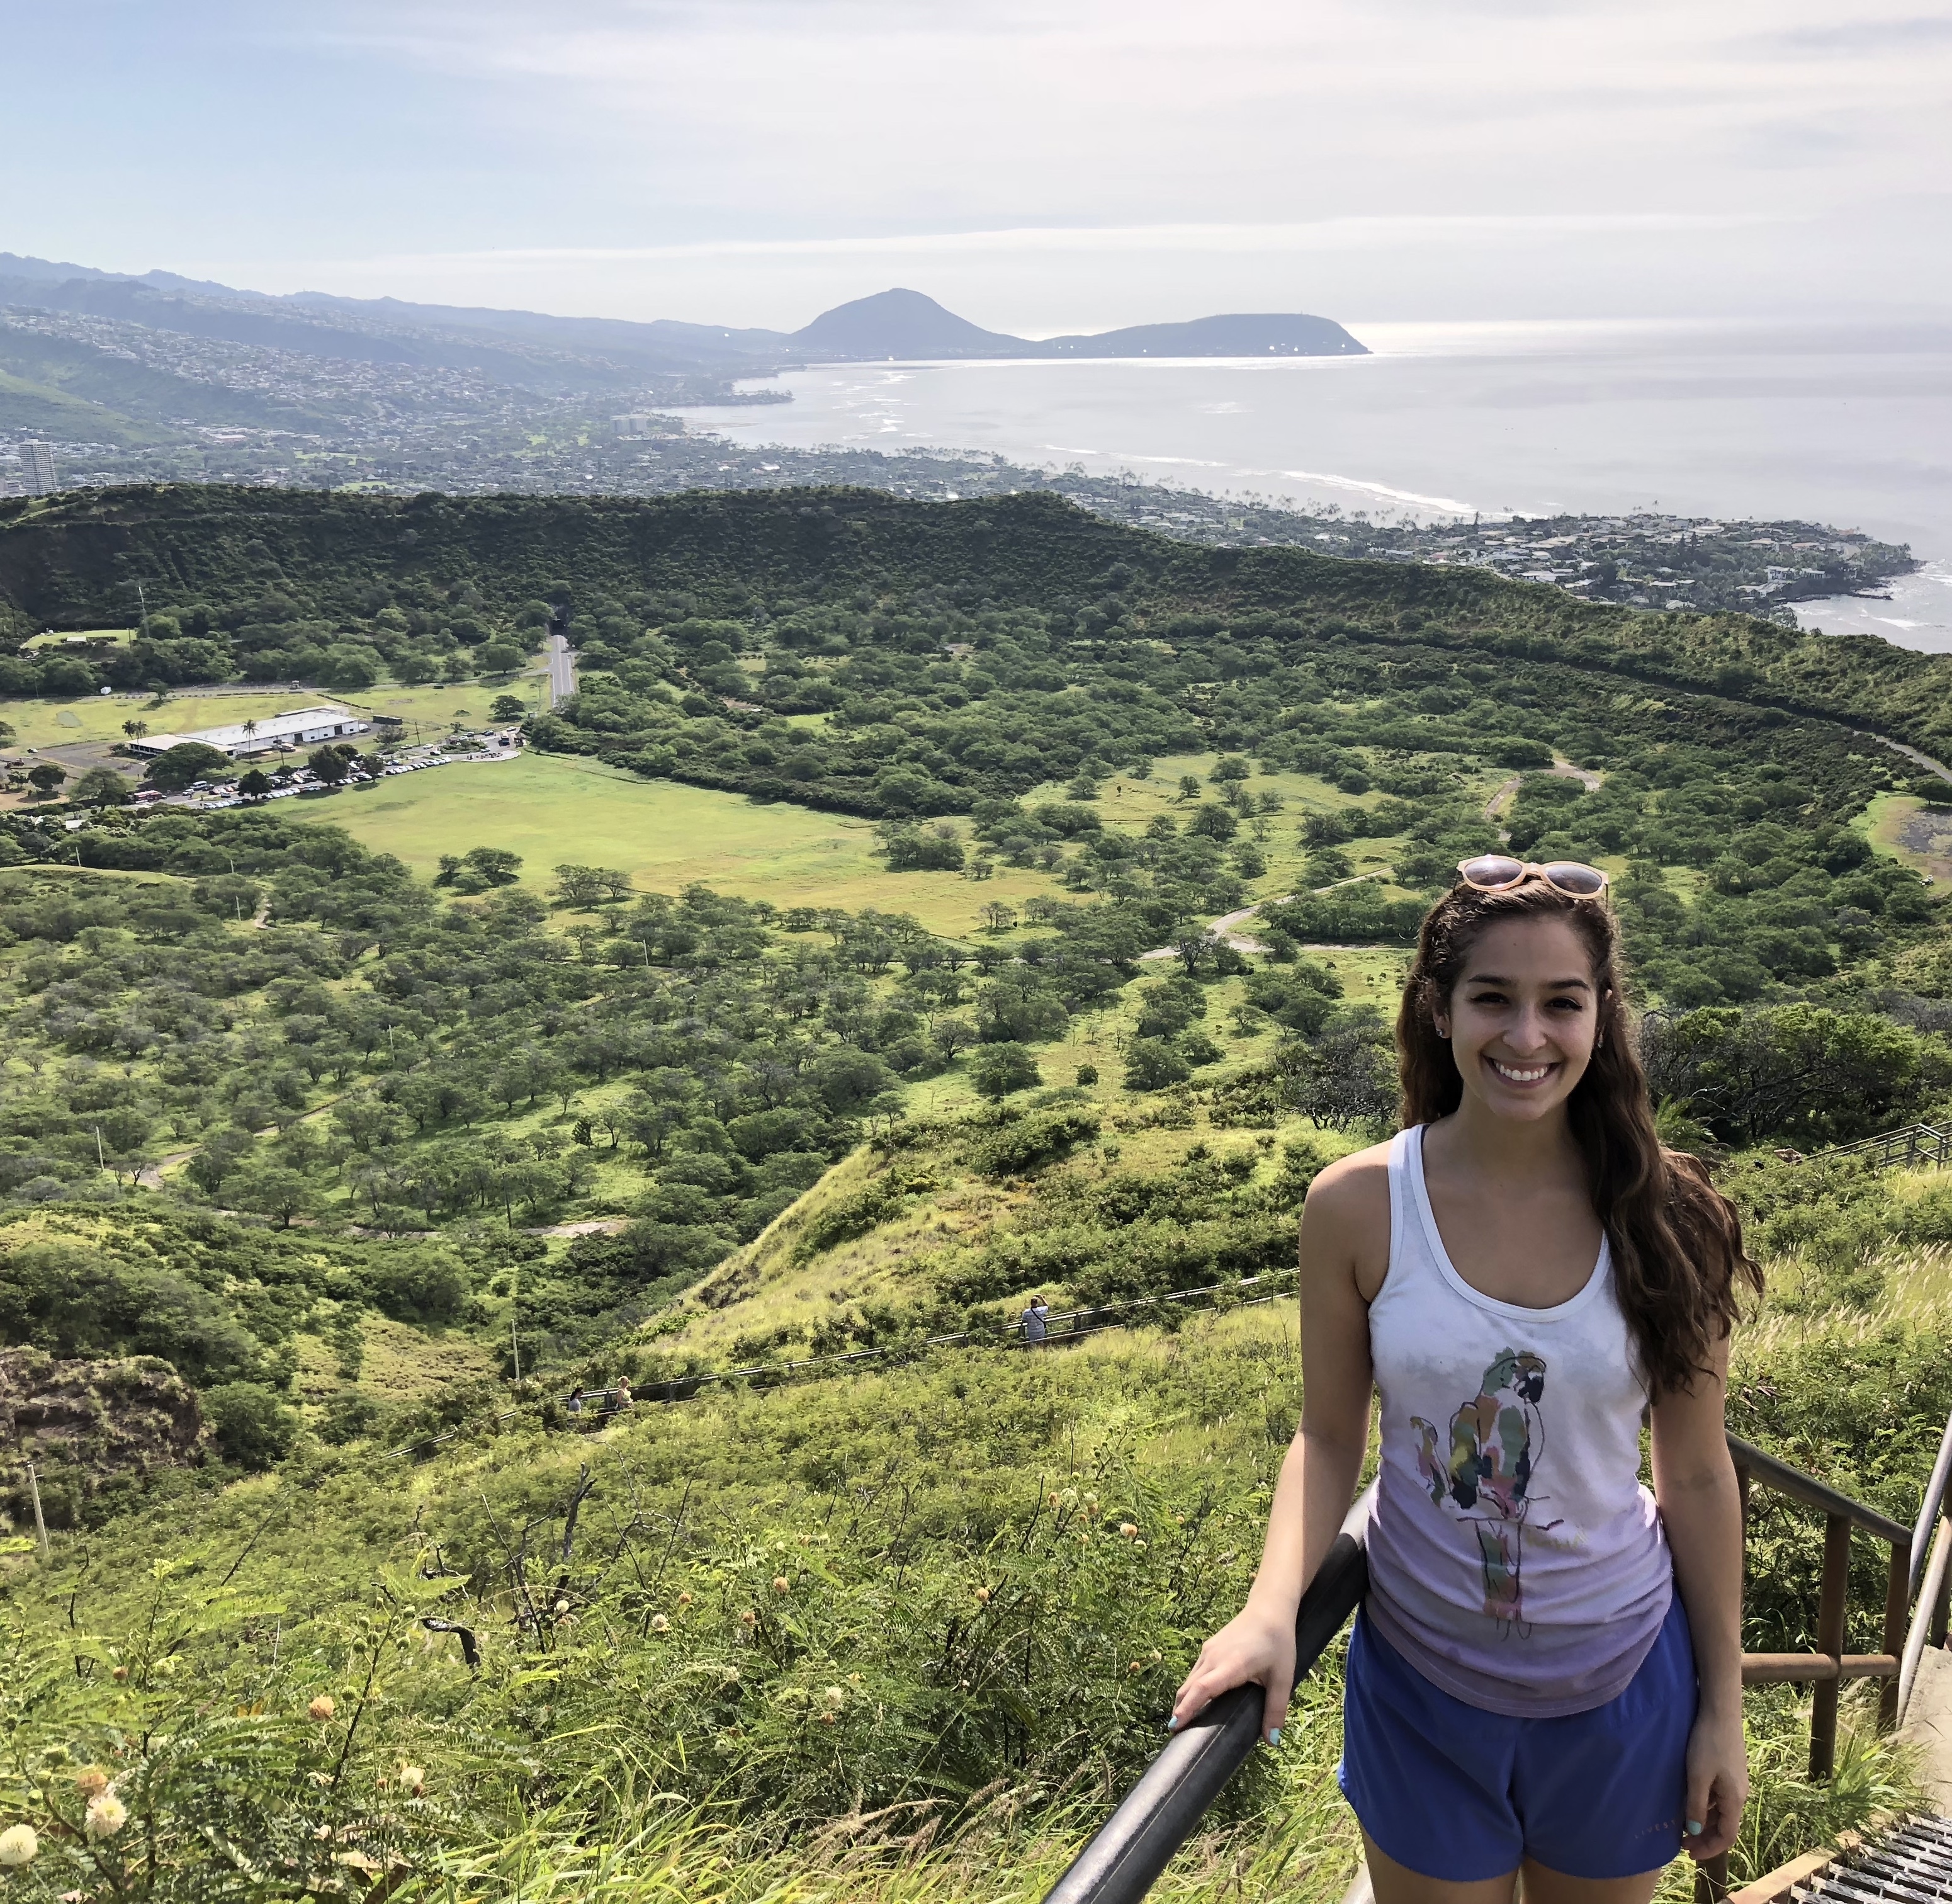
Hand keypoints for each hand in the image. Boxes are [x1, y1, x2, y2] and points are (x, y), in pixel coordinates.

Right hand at [1169, 1603, 1296, 1743]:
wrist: (1269, 1608)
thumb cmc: (1278, 1642)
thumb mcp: (1282, 1678)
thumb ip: (1276, 1709)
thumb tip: (1272, 1741)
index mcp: (1231, 1665)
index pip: (1203, 1689)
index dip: (1188, 1708)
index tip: (1175, 1725)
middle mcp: (1214, 1657)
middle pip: (1189, 1686)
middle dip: (1180, 1709)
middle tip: (1175, 1734)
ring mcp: (1209, 1650)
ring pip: (1190, 1678)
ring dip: (1184, 1699)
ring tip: (1182, 1721)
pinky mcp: (1209, 1647)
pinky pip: (1195, 1671)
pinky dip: (1190, 1687)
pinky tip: (1194, 1698)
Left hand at [1682, 1703, 1746, 1860]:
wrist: (1720, 1712)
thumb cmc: (1708, 1744)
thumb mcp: (1698, 1776)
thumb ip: (1696, 1805)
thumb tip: (1694, 1831)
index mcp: (1735, 1800)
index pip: (1727, 1836)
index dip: (1710, 1848)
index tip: (1689, 1852)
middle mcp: (1739, 1795)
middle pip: (1725, 1826)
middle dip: (1705, 1838)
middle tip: (1683, 1843)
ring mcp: (1735, 1783)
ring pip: (1721, 1812)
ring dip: (1705, 1823)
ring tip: (1684, 1826)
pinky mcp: (1729, 1771)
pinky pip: (1719, 1798)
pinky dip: (1707, 1807)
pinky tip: (1692, 1802)